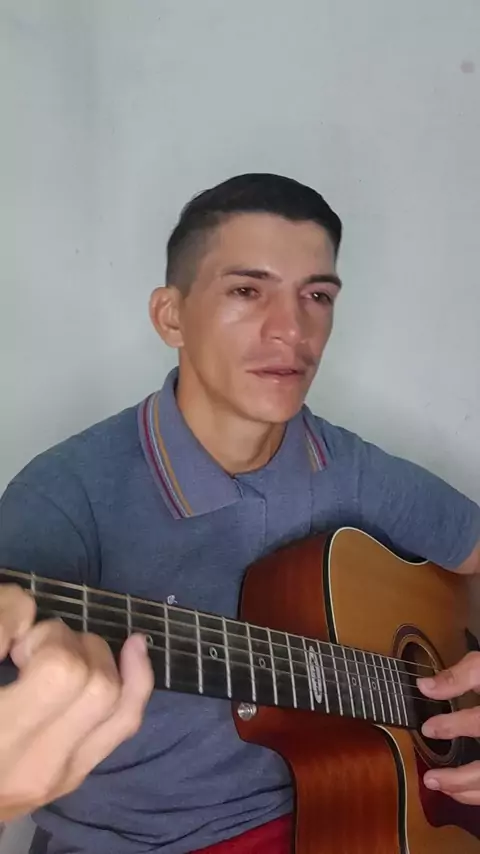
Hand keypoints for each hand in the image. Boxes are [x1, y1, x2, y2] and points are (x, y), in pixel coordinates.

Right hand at [0, 581, 153, 820]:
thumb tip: (28, 612)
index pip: (59, 670)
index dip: (42, 635)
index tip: (14, 642)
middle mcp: (27, 763)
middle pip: (87, 679)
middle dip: (65, 641)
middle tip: (28, 648)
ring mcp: (55, 775)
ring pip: (114, 698)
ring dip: (93, 655)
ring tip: (57, 654)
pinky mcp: (71, 776)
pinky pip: (123, 722)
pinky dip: (134, 677)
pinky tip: (133, 647)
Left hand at [417, 651, 479, 803]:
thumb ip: (459, 677)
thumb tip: (424, 687)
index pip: (479, 722)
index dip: (453, 726)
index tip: (427, 728)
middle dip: (461, 779)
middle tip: (430, 779)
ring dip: (468, 792)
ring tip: (440, 787)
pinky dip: (478, 793)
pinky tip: (461, 792)